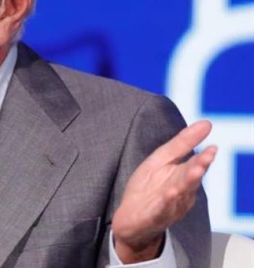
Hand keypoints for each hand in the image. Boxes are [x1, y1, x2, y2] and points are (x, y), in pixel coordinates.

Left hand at [112, 120, 216, 262]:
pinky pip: (162, 208)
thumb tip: (206, 124)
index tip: (212, 148)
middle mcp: (180, 192)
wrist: (130, 220)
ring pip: (180, 193)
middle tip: (206, 157)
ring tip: (195, 171)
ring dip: (187, 182)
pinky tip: (170, 193)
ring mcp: (169, 205)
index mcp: (181, 177)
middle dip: (198, 168)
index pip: (195, 165)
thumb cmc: (148, 188)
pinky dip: (167, 201)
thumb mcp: (160, 161)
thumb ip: (181, 144)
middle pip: (190, 178)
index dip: (203, 158)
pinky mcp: (154, 216)